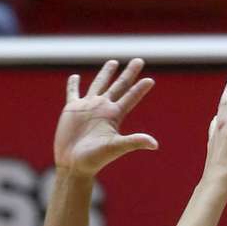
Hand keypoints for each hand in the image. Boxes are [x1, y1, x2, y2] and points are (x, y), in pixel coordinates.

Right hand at [54, 58, 157, 176]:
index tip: (150, 80)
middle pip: (119, 86)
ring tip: (113, 62)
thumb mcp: (115, 147)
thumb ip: (134, 142)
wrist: (73, 165)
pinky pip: (73, 93)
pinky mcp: (72, 110)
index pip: (130, 97)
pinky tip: (75, 77)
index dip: (140, 89)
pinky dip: (73, 85)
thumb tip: (155, 144)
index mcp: (114, 115)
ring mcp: (87, 107)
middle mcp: (102, 108)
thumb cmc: (94, 159)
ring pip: (98, 85)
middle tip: (139, 60)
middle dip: (129, 73)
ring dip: (106, 73)